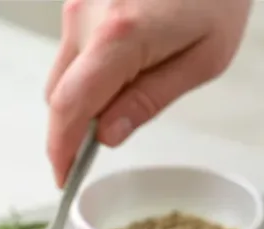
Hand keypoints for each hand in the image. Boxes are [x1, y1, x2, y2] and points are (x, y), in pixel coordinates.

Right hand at [45, 0, 251, 184]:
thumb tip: (106, 136)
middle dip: (77, 123)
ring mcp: (80, 1)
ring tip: (134, 77)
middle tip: (112, 130)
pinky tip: (129, 53)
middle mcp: (88, 16)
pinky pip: (73, 47)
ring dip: (85, 91)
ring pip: (63, 72)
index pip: (69, 108)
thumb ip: (149, 100)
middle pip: (59, 95)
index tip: (64, 176)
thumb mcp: (204, 58)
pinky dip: (90, 65)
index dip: (61, 150)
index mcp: (119, 37)